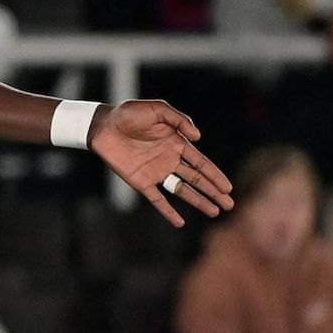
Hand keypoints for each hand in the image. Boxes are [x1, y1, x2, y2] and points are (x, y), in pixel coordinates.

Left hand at [89, 100, 233, 226]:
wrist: (102, 125)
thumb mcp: (157, 109)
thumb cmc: (129, 113)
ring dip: (198, 201)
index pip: (201, 163)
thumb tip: (198, 137)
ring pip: (182, 190)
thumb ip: (178, 120)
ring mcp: (156, 172)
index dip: (215, 175)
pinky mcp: (140, 182)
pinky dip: (168, 212)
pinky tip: (180, 223)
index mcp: (176, 143)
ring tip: (214, 212)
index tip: (228, 187)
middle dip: (213, 191)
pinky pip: (157, 200)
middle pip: (196, 179)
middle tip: (229, 204)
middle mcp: (169, 160)